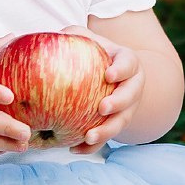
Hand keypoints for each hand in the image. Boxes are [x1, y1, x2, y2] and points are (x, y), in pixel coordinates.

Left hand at [61, 24, 143, 153]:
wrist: (111, 74)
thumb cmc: (94, 53)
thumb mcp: (87, 39)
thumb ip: (74, 35)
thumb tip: (52, 35)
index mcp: (127, 63)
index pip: (128, 64)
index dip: (121, 70)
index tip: (108, 74)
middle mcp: (132, 87)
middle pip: (131, 97)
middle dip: (119, 103)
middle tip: (102, 108)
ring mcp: (127, 108)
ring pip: (121, 122)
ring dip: (107, 131)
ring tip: (89, 136)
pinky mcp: (116, 124)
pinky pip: (106, 138)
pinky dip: (92, 146)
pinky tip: (74, 149)